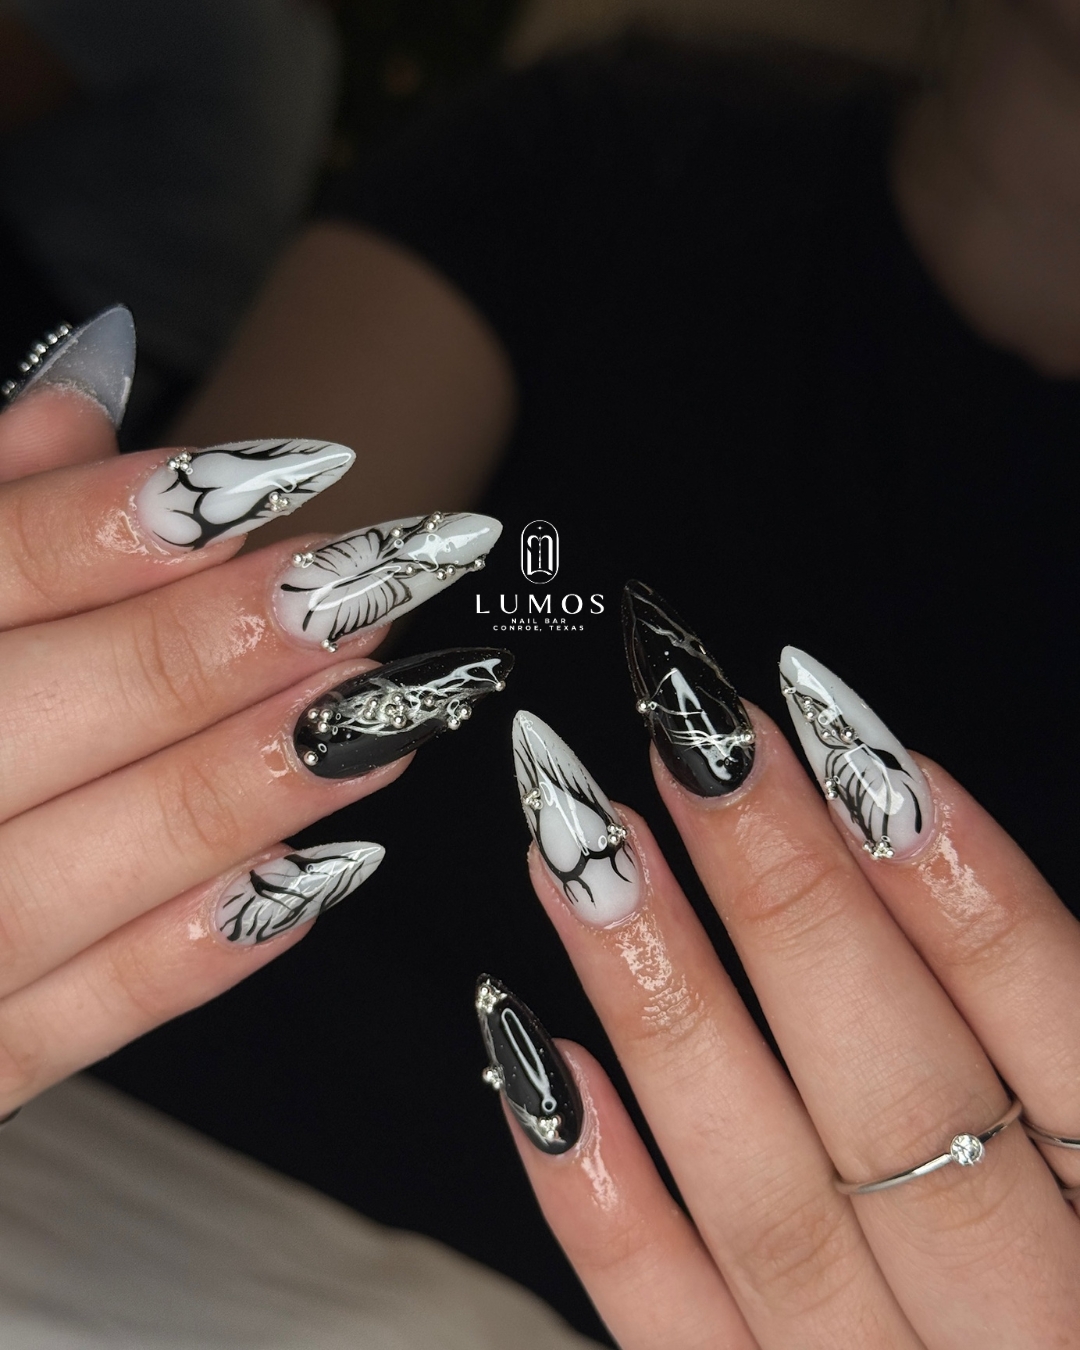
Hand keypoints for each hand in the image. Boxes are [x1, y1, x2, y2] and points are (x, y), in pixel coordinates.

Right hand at [0, 308, 506, 1120]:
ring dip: (254, 780)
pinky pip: (81, 1018)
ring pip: (89, 861)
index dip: (138, 519)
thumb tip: (87, 386)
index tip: (301, 471)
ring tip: (391, 709)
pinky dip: (201, 949)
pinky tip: (325, 870)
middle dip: (232, 640)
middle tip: (382, 578)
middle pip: (59, 703)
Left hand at [479, 581, 1079, 1346]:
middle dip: (789, 903)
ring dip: (667, 1006)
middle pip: (903, 1101)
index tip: (844, 733)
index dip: (963, 886)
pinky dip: (603, 1204)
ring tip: (580, 849)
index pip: (1068, 1046)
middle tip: (689, 740)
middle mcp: (1029, 1333)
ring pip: (770, 1201)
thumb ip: (1053, 1030)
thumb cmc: (1068, 1244)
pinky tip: (532, 1056)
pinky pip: (675, 1339)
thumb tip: (907, 824)